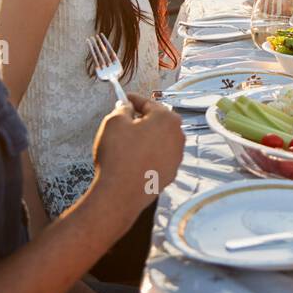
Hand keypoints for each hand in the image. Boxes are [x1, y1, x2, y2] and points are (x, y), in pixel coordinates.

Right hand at [90, 92, 183, 216]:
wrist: (120, 193)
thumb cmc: (118, 156)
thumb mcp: (114, 122)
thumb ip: (122, 109)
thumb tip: (127, 108)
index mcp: (167, 119)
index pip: (148, 103)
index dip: (133, 100)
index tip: (125, 98)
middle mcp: (178, 136)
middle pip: (157, 121)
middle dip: (141, 119)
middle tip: (124, 120)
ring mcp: (176, 156)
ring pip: (159, 140)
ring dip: (145, 138)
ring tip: (125, 143)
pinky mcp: (170, 173)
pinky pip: (158, 157)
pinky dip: (148, 154)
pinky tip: (132, 159)